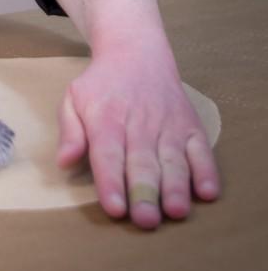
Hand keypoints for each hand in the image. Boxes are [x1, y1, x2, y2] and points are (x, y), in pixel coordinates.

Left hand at [56, 46, 219, 229]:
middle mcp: (139, 122)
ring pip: (173, 158)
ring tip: (176, 211)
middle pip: (142, 161)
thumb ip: (70, 131)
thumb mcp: (74, 99)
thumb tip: (63, 161)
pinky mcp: (190, 124)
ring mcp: (168, 123)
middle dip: (145, 192)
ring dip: (176, 186)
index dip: (111, 182)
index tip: (115, 209)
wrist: (136, 50)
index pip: (108, 153)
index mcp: (107, 118)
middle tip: (146, 220)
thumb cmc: (101, 85)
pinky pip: (201, 148)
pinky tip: (208, 191)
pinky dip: (206, 170)